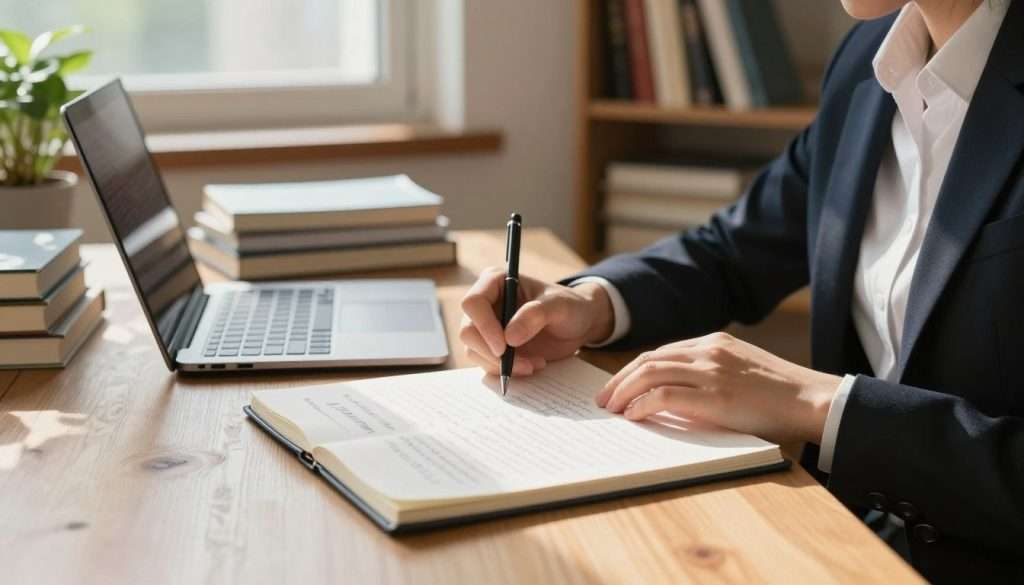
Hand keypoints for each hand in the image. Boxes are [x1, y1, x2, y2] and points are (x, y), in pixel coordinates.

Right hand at [459, 268, 614, 375]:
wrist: (578, 325)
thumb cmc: (569, 306)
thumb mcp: (559, 306)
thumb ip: (536, 315)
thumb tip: (509, 338)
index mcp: (495, 282)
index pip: (473, 303)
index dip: (484, 326)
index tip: (504, 346)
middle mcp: (486, 304)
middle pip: (467, 331)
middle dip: (492, 352)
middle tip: (523, 363)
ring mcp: (486, 327)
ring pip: (474, 351)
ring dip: (502, 365)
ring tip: (533, 364)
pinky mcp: (493, 347)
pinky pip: (486, 363)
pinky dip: (507, 371)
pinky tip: (531, 365)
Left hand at [597, 332, 840, 443]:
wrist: (811, 400)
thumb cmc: (780, 395)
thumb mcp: (741, 371)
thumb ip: (710, 375)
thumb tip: (673, 396)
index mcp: (714, 342)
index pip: (661, 352)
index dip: (634, 369)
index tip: (618, 386)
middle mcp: (709, 351)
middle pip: (649, 359)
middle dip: (620, 380)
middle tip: (604, 399)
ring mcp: (711, 371)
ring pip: (650, 373)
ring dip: (624, 392)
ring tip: (612, 409)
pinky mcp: (714, 395)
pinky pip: (664, 395)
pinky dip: (642, 404)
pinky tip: (633, 416)